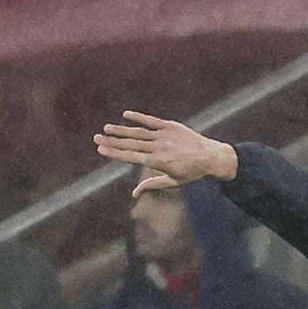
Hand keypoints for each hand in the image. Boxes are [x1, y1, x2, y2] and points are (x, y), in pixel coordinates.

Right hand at [94, 112, 238, 196]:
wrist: (211, 157)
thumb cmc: (191, 173)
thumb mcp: (172, 182)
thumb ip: (152, 185)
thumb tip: (134, 194)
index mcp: (158, 162)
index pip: (131, 157)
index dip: (114, 153)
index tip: (100, 149)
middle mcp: (159, 147)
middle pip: (131, 143)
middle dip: (112, 141)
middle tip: (96, 138)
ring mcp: (164, 135)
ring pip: (138, 132)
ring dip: (121, 130)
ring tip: (106, 128)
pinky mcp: (170, 126)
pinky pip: (151, 120)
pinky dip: (139, 117)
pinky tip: (125, 115)